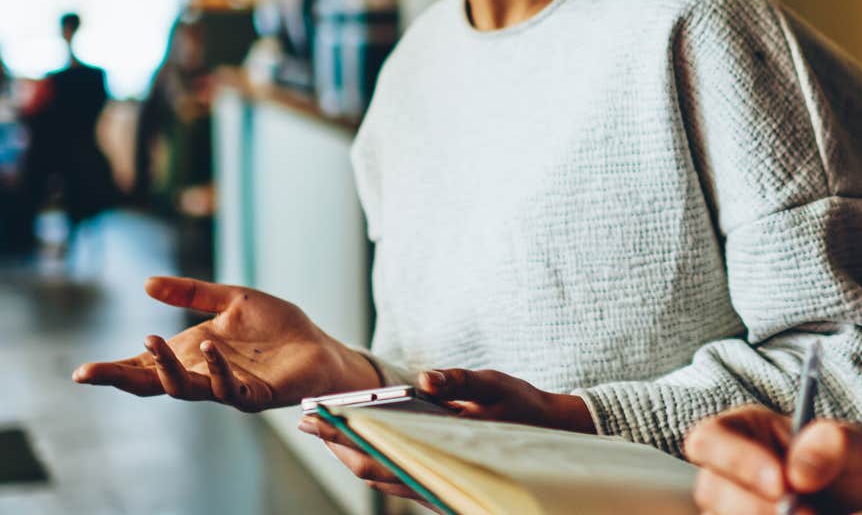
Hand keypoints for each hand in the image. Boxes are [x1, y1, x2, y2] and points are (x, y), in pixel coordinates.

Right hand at [71, 276, 380, 410]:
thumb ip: (192, 293)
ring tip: (154, 339)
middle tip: (91, 373)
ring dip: (167, 367)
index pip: (145, 366)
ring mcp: (226, 388)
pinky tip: (208, 347)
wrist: (320, 347)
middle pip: (153, 384)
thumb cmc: (278, 328)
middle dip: (121, 378)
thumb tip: (146, 283)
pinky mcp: (254, 395)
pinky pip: (227, 389)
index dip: (114, 370)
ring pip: (184, 389)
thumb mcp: (232, 300)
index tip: (80, 373)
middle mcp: (202, 374)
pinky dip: (215, 369)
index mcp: (192, 353)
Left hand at [294, 367, 592, 501]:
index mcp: (443, 450)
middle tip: (305, 420)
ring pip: (380, 475)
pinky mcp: (438, 481)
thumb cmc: (524, 408)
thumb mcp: (496, 385)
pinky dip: (373, 457)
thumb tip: (424, 378)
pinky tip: (360, 438)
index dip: (342, 435)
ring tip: (323, 428)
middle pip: (371, 466)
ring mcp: (435, 482)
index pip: (380, 449)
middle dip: (335, 444)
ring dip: (349, 453)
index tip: (315, 417)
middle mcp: (435, 474)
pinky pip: (396, 475)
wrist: (557, 438)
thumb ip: (459, 381)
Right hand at [684, 407, 861, 514]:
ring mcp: (730, 510)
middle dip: (756, 507)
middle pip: (711, 491)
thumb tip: (798, 472)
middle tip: (809, 514)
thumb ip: (833, 444)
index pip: (709, 440)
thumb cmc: (852, 469)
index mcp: (742, 431)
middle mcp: (727, 476)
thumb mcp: (854, 447)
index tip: (781, 483)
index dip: (736, 460)